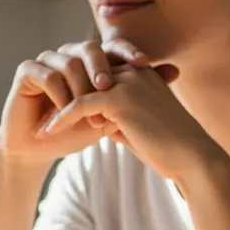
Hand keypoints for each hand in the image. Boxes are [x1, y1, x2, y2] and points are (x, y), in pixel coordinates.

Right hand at [0, 39, 167, 168]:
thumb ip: (135, 93)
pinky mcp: (27, 71)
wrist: (40, 150)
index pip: (112, 46)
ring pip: (69, 62)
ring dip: (79, 90)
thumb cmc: (75, 132)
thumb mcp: (111, 114)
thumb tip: (175, 70)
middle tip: (108, 87)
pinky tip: (62, 113)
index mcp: (90, 60)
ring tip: (84, 114)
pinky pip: (47, 75)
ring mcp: (46, 60)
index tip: (144, 64)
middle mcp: (68, 54)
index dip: (128, 52)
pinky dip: (58, 95)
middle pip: (90, 47)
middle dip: (101, 67)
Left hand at [38, 39, 212, 182]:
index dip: (75, 91)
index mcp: (139, 73)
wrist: (191, 157)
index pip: (97, 74)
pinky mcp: (119, 99)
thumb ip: (115, 117)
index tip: (54, 109)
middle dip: (60, 96)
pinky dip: (60, 118)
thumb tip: (95, 121)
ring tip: (39, 129)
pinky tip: (47, 133)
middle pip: (84, 76)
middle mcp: (133, 71)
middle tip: (39, 114)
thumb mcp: (136, 126)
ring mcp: (126, 82)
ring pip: (78, 88)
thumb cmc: (167, 147)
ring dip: (55, 107)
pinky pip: (79, 104)